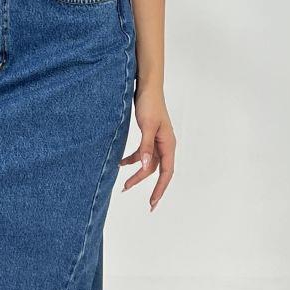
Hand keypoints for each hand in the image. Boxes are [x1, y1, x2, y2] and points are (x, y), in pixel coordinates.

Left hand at [119, 85, 174, 209]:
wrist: (147, 87)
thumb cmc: (150, 104)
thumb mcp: (147, 126)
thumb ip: (146, 147)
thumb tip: (145, 165)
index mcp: (168, 144)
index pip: (166, 172)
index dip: (160, 189)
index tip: (152, 202)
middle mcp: (165, 145)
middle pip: (156, 171)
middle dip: (146, 185)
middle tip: (137, 198)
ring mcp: (157, 141)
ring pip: (148, 163)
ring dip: (136, 173)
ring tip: (123, 185)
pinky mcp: (149, 136)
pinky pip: (142, 153)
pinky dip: (132, 159)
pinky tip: (120, 163)